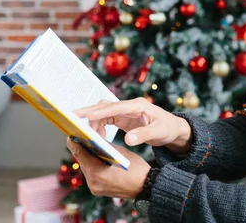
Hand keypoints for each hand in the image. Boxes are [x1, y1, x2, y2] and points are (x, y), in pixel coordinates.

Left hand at [66, 137, 149, 198]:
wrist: (146, 185)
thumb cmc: (137, 169)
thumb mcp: (120, 151)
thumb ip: (105, 146)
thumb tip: (93, 138)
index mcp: (97, 171)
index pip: (79, 153)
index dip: (74, 143)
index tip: (71, 135)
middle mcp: (93, 181)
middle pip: (81, 161)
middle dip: (82, 149)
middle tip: (81, 138)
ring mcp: (94, 187)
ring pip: (86, 168)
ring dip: (87, 158)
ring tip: (90, 147)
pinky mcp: (97, 190)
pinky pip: (91, 175)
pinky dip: (92, 166)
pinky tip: (97, 159)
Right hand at [74, 97, 192, 152]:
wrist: (173, 128)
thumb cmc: (168, 128)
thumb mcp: (159, 132)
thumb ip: (143, 135)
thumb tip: (128, 140)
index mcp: (138, 105)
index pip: (115, 107)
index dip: (99, 111)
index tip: (84, 115)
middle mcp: (130, 106)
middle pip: (105, 106)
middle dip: (89, 112)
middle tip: (72, 119)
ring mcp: (126, 111)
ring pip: (104, 112)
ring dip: (94, 122)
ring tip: (88, 136)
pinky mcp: (124, 118)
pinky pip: (107, 119)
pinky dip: (99, 126)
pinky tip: (96, 136)